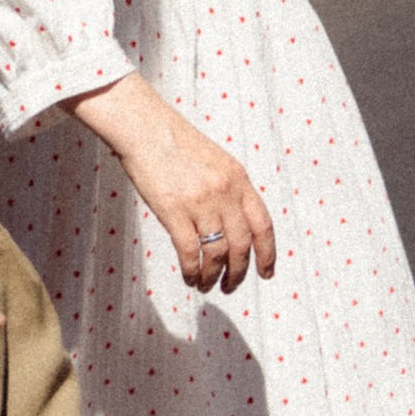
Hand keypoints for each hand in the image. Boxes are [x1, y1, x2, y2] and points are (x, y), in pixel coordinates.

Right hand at [70, 71, 276, 291]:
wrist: (147, 129)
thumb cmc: (178, 144)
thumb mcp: (217, 162)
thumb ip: (231, 190)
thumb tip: (237, 225)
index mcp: (239, 178)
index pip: (263, 225)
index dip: (267, 254)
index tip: (266, 272)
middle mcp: (225, 191)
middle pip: (241, 246)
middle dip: (238, 273)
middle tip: (230, 286)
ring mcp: (200, 202)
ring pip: (217, 254)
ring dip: (213, 277)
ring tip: (206, 285)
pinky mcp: (174, 211)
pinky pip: (190, 253)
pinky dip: (192, 271)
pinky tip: (190, 278)